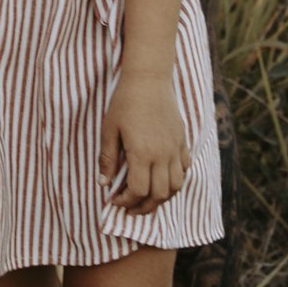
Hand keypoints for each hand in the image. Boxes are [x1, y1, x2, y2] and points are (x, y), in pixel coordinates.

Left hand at [100, 66, 187, 208]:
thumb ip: (107, 158)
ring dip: (162, 198)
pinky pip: (184, 169)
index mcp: (142, 153)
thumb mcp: (109, 129)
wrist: (149, 78)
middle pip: (159, 195)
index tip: (115, 200)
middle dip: (143, 207)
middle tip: (130, 208)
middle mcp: (162, 155)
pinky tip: (162, 179)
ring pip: (176, 186)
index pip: (138, 191)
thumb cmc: (125, 101)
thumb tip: (103, 184)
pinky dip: (176, 181)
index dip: (126, 201)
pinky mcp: (182, 141)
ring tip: (147, 198)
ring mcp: (175, 148)